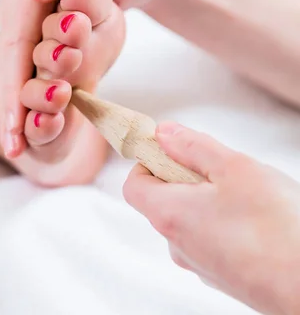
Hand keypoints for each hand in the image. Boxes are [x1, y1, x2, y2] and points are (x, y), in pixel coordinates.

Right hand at [0, 0, 182, 159]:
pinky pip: (18, 66)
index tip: (16, 122)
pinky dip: (20, 97)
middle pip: (4, 56)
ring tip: (16, 144)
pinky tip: (21, 129)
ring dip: (11, 104)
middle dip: (9, 101)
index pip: (13, 38)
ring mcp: (16, 15)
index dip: (13, 81)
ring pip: (7, 65)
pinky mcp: (26, 30)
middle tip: (14, 145)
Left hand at [124, 122, 299, 314]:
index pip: (134, 184)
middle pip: (164, 200)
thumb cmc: (276, 226)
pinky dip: (225, 223)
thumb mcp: (233, 167)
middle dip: (188, 177)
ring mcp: (200, 265)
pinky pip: (212, 239)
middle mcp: (177, 245)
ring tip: (247, 198)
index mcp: (169, 215)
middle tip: (224, 171)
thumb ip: (192, 146)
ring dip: (210, 200)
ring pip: (191, 219)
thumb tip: (162, 133)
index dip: (149, 161)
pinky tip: (257, 221)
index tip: (174, 149)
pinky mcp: (224, 277)